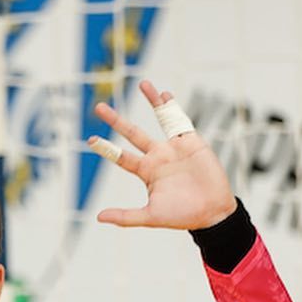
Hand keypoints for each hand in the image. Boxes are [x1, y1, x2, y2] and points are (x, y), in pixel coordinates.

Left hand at [89, 80, 235, 230]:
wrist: (211, 212)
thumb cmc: (181, 216)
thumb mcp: (149, 216)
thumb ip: (125, 216)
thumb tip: (99, 217)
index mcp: (146, 172)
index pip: (121, 157)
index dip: (107, 148)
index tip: (91, 139)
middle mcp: (157, 156)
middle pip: (132, 133)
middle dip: (116, 121)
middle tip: (99, 107)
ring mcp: (174, 147)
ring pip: (160, 119)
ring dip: (152, 102)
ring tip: (143, 84)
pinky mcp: (191, 141)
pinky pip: (180, 120)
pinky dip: (172, 107)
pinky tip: (165, 95)